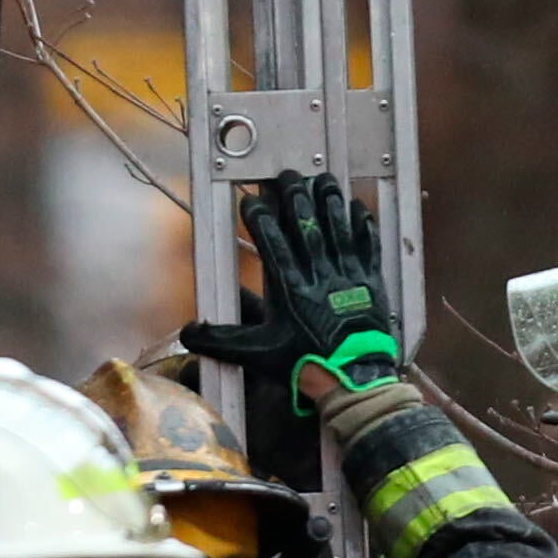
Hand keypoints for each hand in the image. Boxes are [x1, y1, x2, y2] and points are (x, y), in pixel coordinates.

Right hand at [179, 175, 405, 398]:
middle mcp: (318, 276)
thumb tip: (186, 333)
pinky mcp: (371, 282)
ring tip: (322, 179)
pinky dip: (363, 225)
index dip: (260, 218)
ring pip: (337, 230)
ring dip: (329, 202)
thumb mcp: (260, 354)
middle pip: (306, 227)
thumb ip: (223, 342)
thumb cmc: (306, 364)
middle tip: (287, 176)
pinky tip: (357, 206)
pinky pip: (368, 246)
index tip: (249, 200)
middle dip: (295, 198)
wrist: (354, 381)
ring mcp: (348, 276)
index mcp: (290, 289)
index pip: (272, 243)